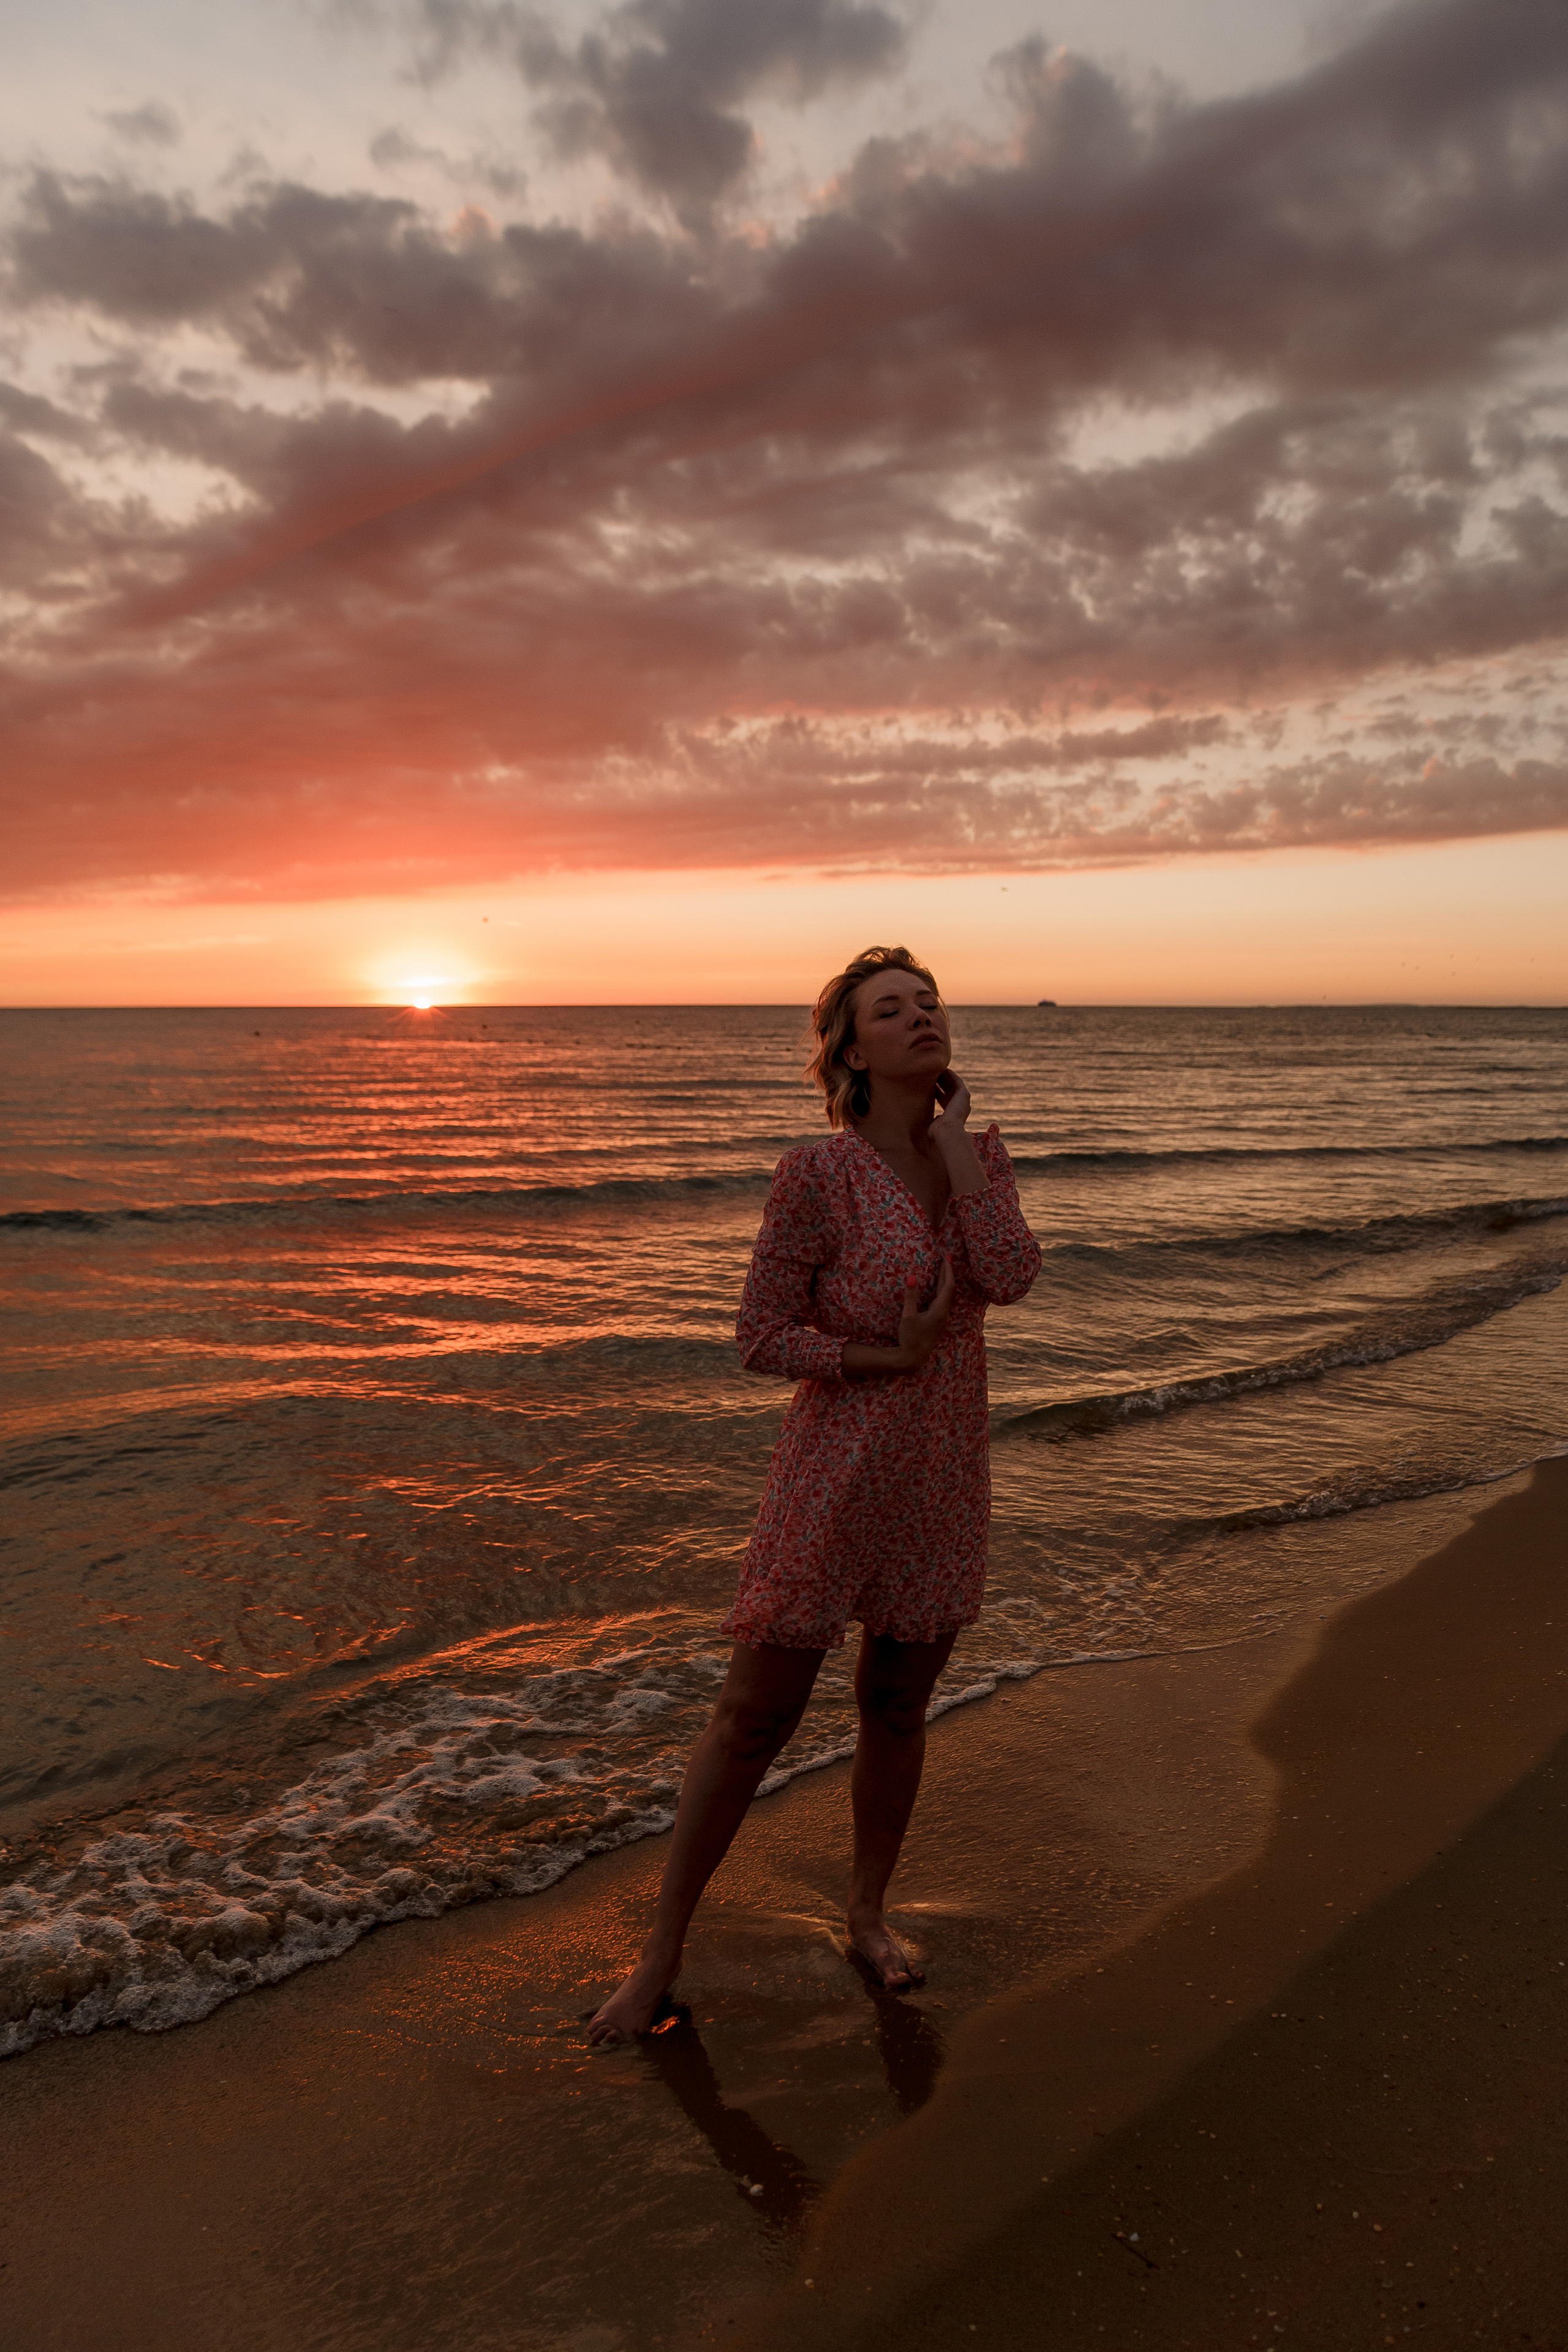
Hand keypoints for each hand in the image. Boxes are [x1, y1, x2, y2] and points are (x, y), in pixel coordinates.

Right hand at [895, 1254, 954, 1368]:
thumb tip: (913, 1277)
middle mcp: (944, 1314)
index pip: (948, 1285)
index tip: (947, 1257)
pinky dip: (941, 1291)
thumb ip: (910, 1296)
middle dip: (948, 1273)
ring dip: (945, 1282)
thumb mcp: (908, 1316)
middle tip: (947, 1258)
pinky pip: (943, 1302)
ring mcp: (942, 1319)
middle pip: (950, 1289)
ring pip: (947, 1296)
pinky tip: (936, 1289)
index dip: (948, 1270)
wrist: (913, 1358)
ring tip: (942, 1270)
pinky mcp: (938, 1323)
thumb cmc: (910, 1337)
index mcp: (940, 1310)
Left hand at [931, 1066, 970, 1140]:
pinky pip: (957, 1081)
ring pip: (953, 1085)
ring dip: (946, 1077)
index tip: (926, 1086)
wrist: (946, 1133)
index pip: (943, 1101)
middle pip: (949, 1091)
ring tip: (936, 1070)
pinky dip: (951, 1075)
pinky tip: (944, 1069)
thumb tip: (928, 1119)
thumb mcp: (931, 1126)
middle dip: (940, 1083)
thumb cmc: (936, 1135)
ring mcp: (963, 1102)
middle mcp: (959, 1109)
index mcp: (952, 1117)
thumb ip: (931, 1121)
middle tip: (930, 1075)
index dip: (936, 1092)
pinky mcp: (964, 1095)